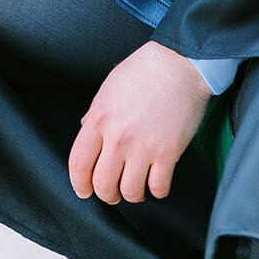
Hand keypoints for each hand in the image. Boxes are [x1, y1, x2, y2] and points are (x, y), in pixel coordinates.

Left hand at [68, 41, 212, 205]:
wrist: (180, 63)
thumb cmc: (144, 70)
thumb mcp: (109, 88)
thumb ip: (96, 113)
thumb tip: (86, 129)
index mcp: (99, 118)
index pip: (78, 164)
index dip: (79, 184)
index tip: (84, 190)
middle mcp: (118, 137)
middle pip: (103, 185)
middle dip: (107, 194)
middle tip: (113, 192)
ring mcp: (143, 147)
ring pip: (130, 193)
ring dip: (132, 195)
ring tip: (137, 187)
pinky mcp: (168, 153)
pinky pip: (158, 188)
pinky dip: (157, 191)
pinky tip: (158, 182)